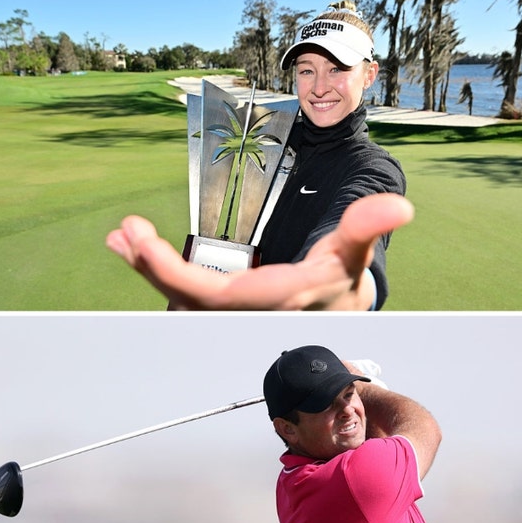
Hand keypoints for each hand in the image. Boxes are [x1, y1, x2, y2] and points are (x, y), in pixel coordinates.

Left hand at [105, 193, 413, 309]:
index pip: (214, 295)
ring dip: (147, 269)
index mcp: (272, 301)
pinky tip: (137, 249)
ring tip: (124, 237)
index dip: (173, 274)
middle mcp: (244, 315)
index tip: (143, 245)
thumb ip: (366, 228)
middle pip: (186, 299)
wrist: (335, 311)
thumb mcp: (352, 255)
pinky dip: (157, 271)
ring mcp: (228, 316)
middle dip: (151, 268)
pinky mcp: (218, 308)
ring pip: (178, 299)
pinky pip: (181, 294)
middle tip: (126, 234)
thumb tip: (397, 206)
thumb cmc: (337, 284)